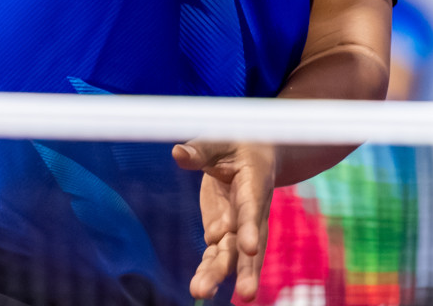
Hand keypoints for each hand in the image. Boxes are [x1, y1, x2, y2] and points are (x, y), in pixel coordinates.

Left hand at [172, 140, 276, 302]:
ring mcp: (237, 226)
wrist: (253, 153)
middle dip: (245, 269)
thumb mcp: (220, 141)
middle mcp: (250, 212)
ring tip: (200, 291)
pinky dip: (208, 270)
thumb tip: (177, 153)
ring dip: (218, 274)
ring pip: (230, 255)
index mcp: (254, 186)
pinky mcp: (222, 233)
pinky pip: (215, 255)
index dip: (250, 228)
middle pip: (248, 244)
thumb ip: (200, 150)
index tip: (249, 248)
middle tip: (246, 294)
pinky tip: (199, 288)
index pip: (252, 210)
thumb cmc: (237, 142)